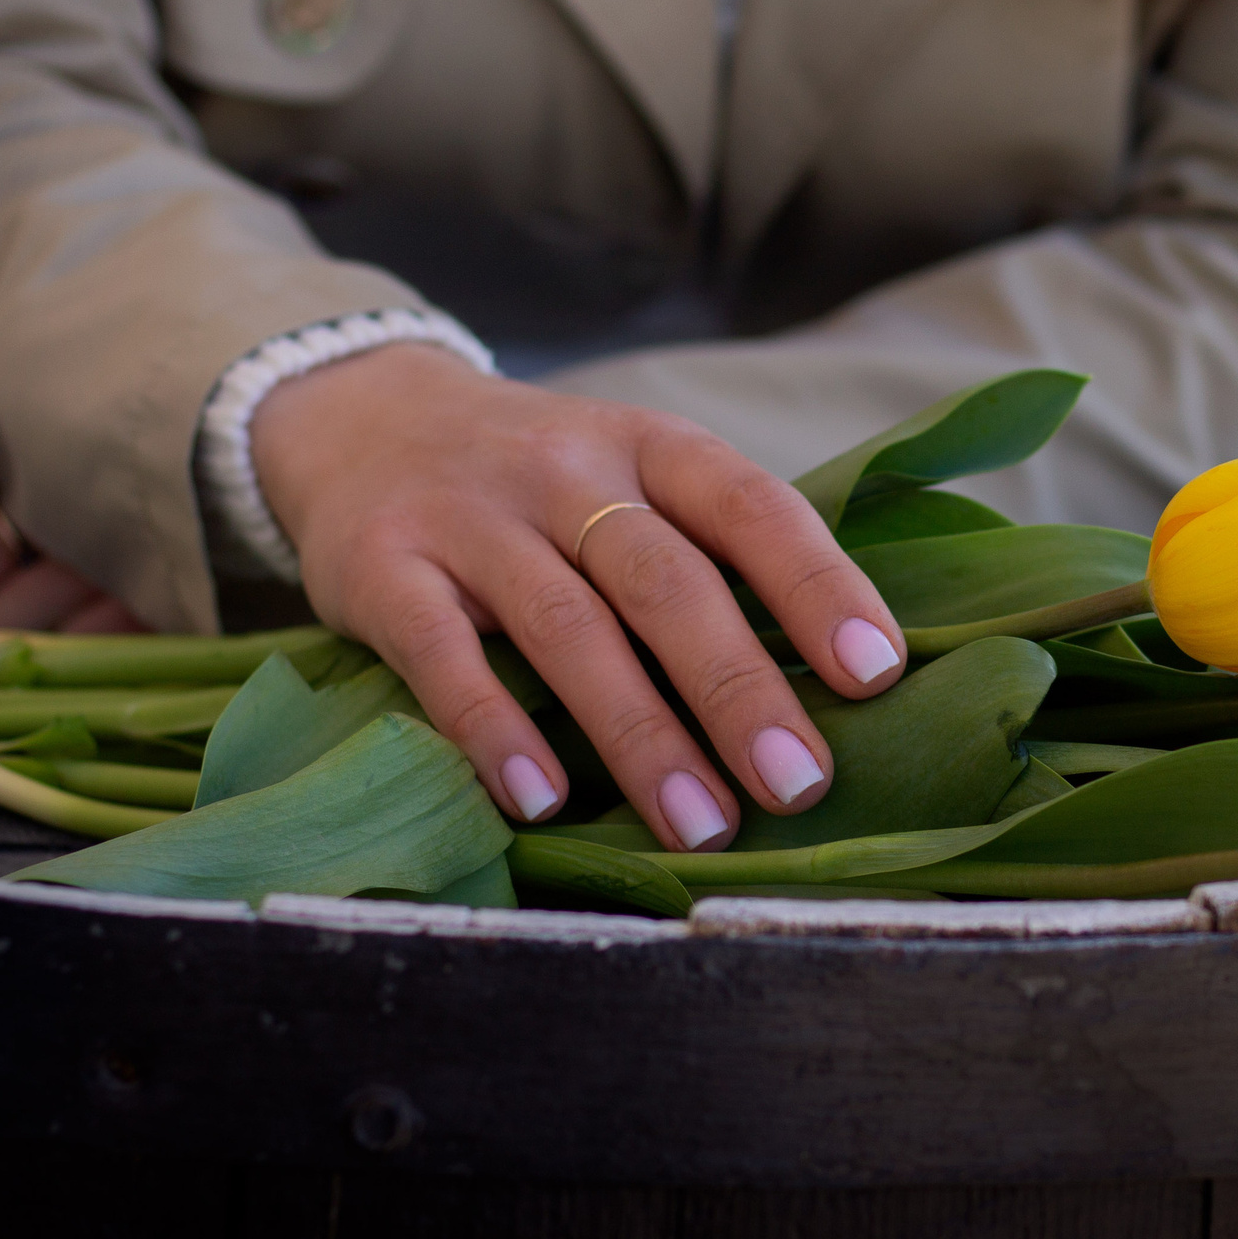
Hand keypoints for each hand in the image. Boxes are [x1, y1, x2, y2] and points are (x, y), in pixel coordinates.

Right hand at [250, 345, 906, 846]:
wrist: (361, 415)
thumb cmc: (543, 484)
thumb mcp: (633, 479)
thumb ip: (710, 555)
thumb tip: (835, 681)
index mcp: (653, 448)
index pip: (751, 507)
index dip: (816, 585)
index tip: (876, 671)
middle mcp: (569, 472)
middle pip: (667, 582)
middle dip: (739, 689)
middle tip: (799, 783)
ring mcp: (472, 516)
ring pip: (569, 628)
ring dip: (640, 734)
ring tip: (700, 823)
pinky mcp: (382, 568)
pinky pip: (443, 656)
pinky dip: (496, 729)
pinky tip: (543, 799)